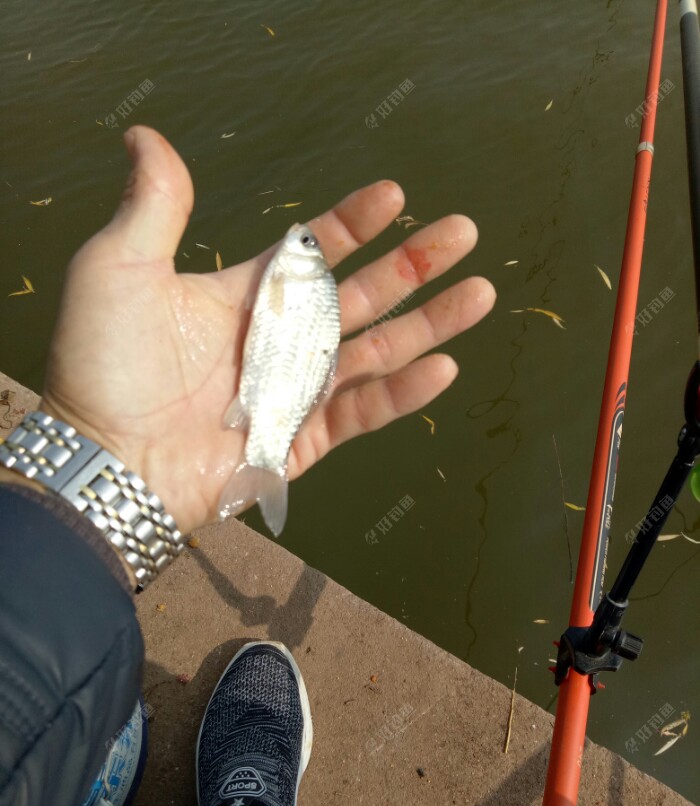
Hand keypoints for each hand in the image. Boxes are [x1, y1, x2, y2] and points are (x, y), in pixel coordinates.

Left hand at [41, 126, 494, 533]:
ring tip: (481, 292)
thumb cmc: (105, 365)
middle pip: (362, 295)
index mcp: (244, 296)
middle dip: (414, 263)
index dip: (353, 222)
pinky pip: (363, 412)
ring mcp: (294, 392)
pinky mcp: (301, 440)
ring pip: (377, 350)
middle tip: (464, 232)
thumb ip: (153, 206)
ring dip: (431, 322)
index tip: (394, 195)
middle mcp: (277, 342)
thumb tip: (146, 137)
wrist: (106, 460)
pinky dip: (403, 393)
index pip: (312, 251)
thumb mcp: (118, 269)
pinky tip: (445, 366)